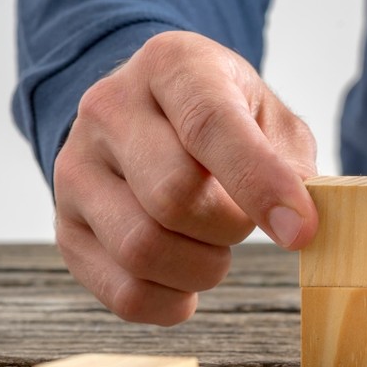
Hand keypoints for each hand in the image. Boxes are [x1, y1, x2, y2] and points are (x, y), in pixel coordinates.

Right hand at [53, 31, 318, 324]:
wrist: (155, 116)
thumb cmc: (229, 117)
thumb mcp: (270, 117)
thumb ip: (290, 164)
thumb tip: (298, 223)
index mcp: (172, 65)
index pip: (209, 125)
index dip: (260, 184)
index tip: (301, 231)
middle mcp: (109, 108)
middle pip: (173, 196)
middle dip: (231, 228)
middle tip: (246, 222)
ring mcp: (76, 168)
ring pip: (142, 248)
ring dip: (203, 268)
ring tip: (217, 248)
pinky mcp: (65, 225)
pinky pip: (122, 291)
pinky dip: (170, 302)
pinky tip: (189, 282)